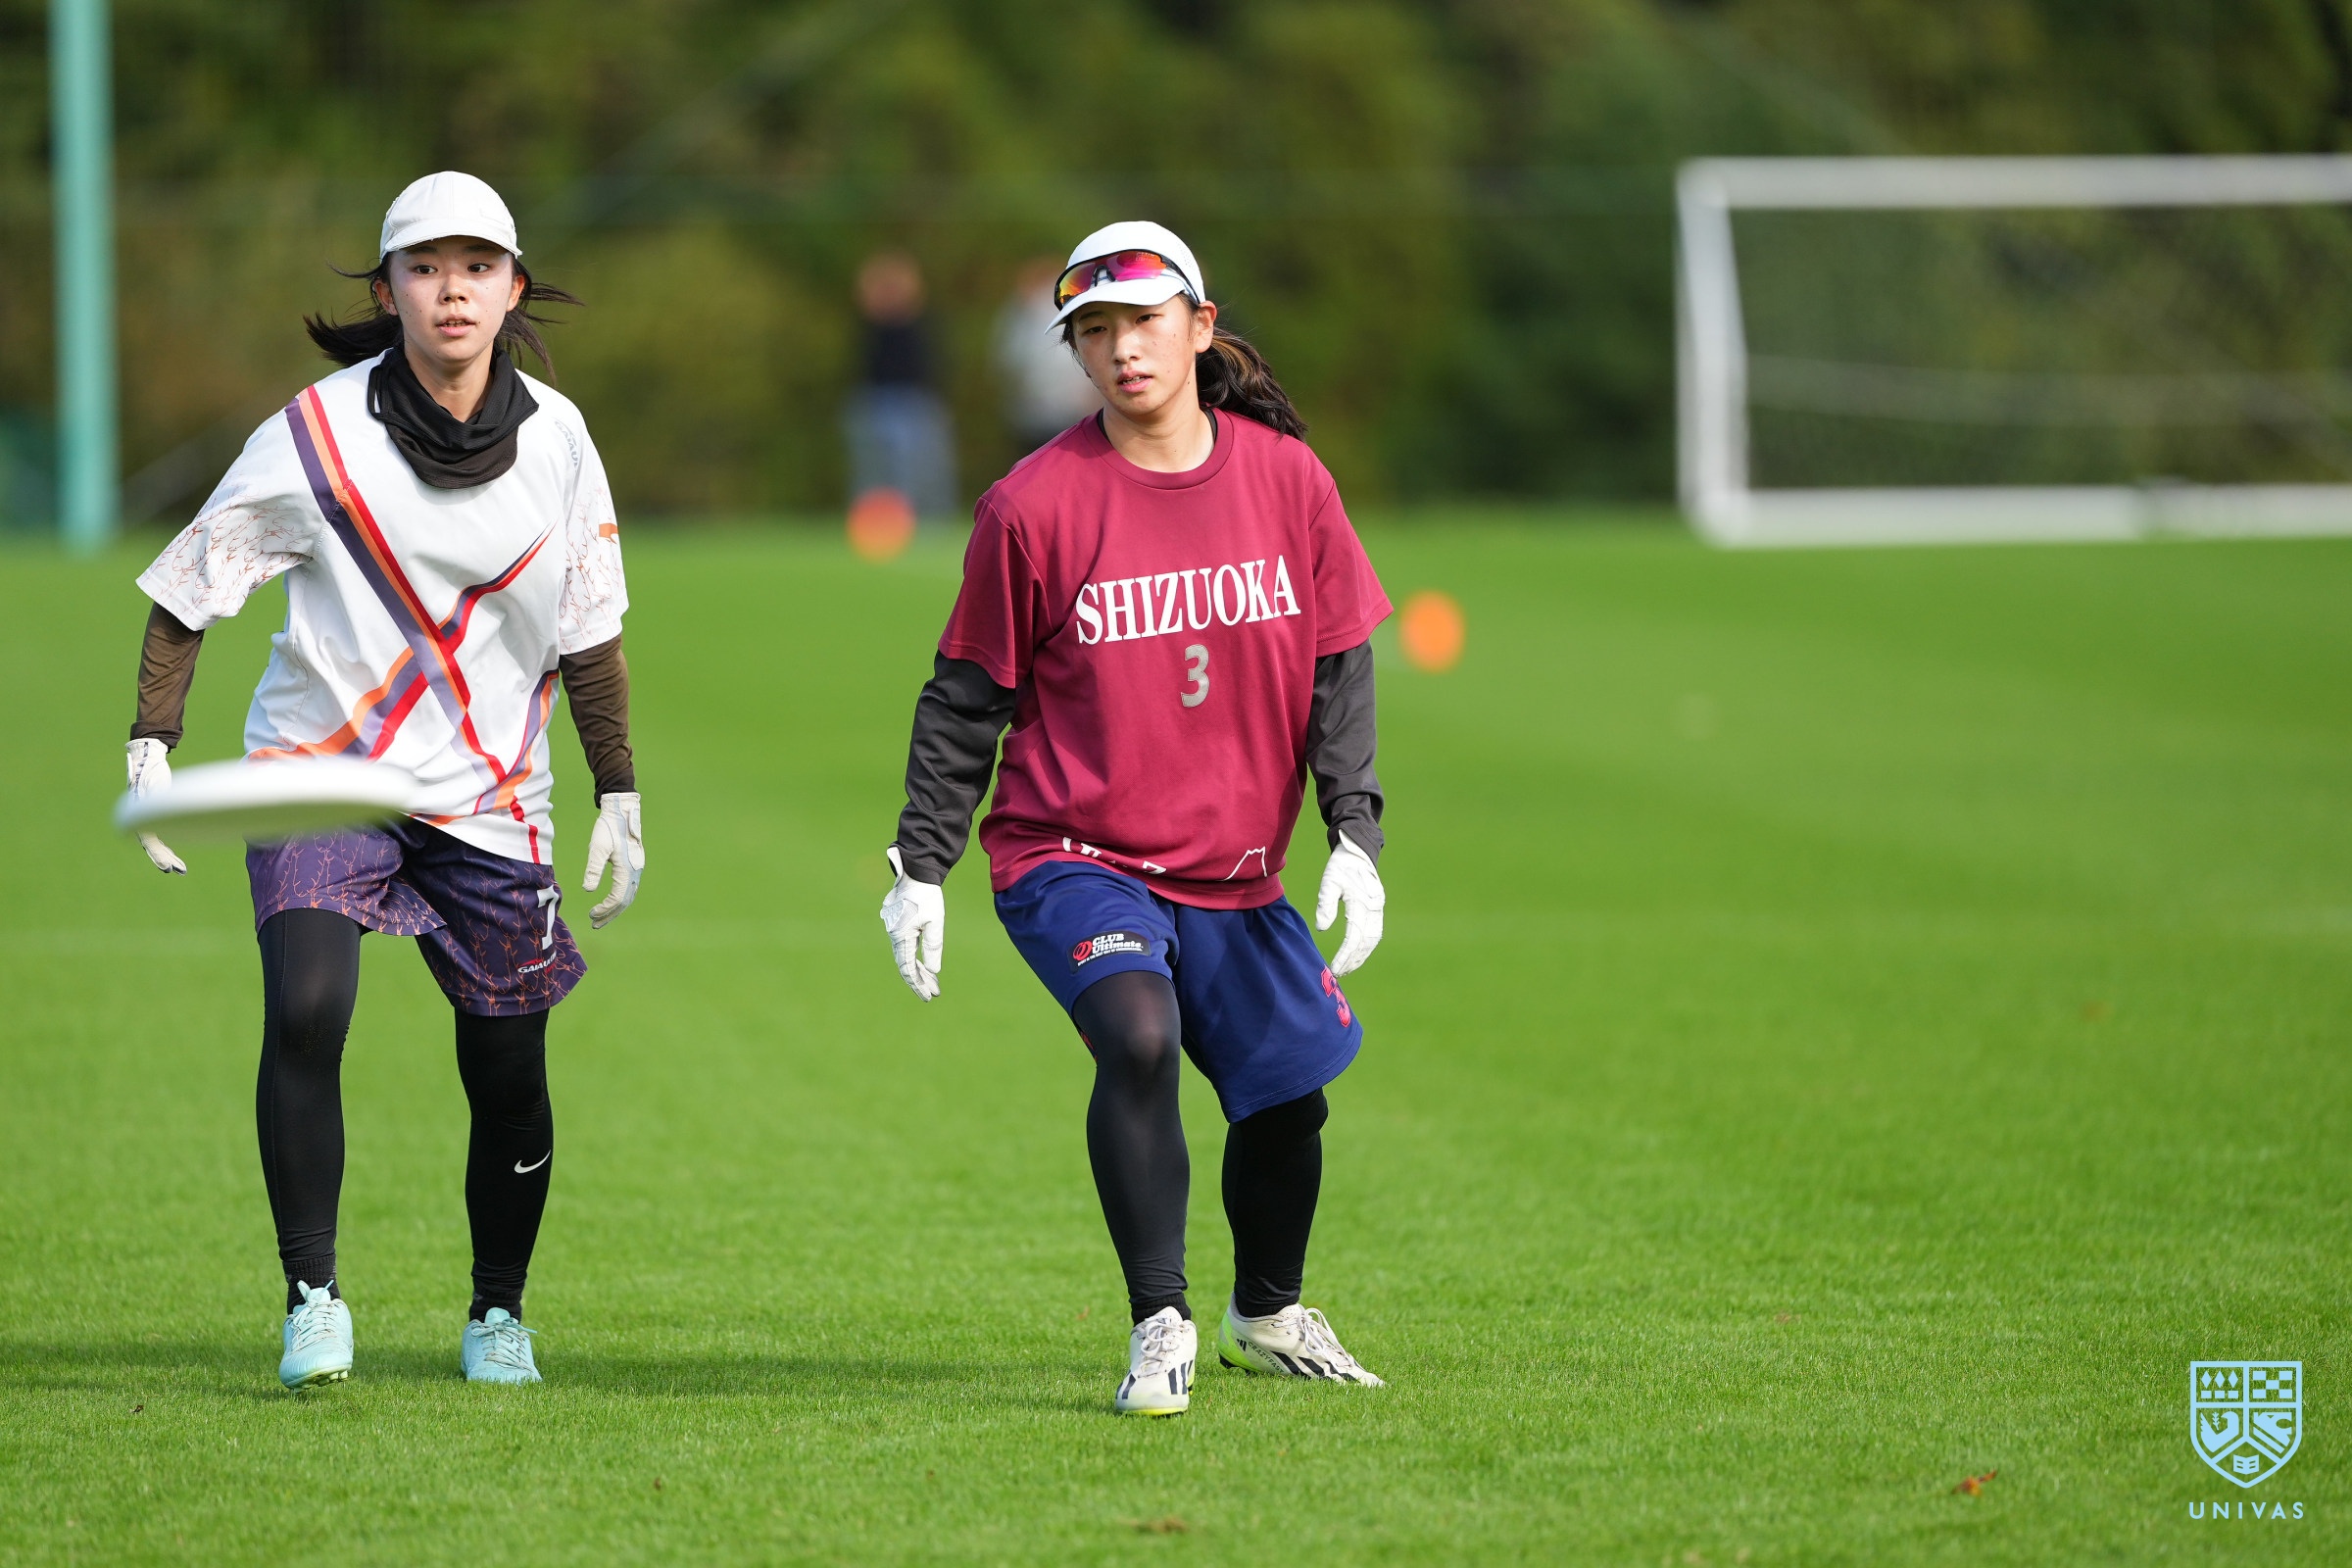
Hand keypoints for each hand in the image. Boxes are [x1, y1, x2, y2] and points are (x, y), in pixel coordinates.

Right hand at [125, 739, 186, 873]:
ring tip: (181, 870)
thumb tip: (159, 806)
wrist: (148, 758)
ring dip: (167, 856)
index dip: (157, 854)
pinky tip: (175, 858)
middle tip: (178, 871)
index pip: (148, 840)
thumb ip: (157, 797)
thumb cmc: (152, 770)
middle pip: (152, 844)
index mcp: (139, 813)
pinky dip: (166, 847)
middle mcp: (141, 818)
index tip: (166, 867)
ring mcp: (145, 818)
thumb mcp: (156, 784)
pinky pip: (159, 835)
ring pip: (155, 842)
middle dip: (164, 858)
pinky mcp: (153, 815)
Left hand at [582, 790, 642, 927]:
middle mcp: (636, 871)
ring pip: (628, 895)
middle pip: (625, 900)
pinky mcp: (634, 864)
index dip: (605, 909)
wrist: (622, 811)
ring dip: (615, 907)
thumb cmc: (608, 828)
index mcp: (627, 869)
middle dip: (610, 914)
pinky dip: (620, 898)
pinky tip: (610, 900)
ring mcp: (637, 868)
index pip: (617, 897)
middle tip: (595, 923)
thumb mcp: (597, 848)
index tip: (591, 914)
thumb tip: (588, 889)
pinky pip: (629, 887)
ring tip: (601, 916)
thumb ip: (594, 869)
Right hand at [879, 845, 944, 999]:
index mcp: (901, 936)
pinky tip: (924, 964)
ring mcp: (895, 929)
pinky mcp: (898, 923)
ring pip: (906, 955)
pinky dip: (915, 956)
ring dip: (919, 969)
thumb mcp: (935, 922)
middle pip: (906, 965)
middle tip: (933, 993)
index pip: (908, 968)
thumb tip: (934, 971)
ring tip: (933, 982)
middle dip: (920, 980)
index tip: (928, 996)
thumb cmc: (927, 896)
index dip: (918, 984)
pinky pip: (906, 945)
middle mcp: (895, 935)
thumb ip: (933, 946)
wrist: (916, 872)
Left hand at [1313, 830, 1383, 976]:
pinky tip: (1356, 954)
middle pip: (1366, 942)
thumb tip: (1322, 928)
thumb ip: (1325, 904)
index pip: (1355, 936)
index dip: (1345, 955)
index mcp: (1363, 901)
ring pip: (1373, 939)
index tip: (1334, 968)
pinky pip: (1374, 931)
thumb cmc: (1340, 865)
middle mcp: (1375, 907)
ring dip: (1361, 956)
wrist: (1357, 850)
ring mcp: (1378, 907)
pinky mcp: (1377, 907)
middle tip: (1339, 974)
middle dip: (1353, 960)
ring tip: (1347, 968)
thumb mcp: (1329, 881)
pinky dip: (1366, 946)